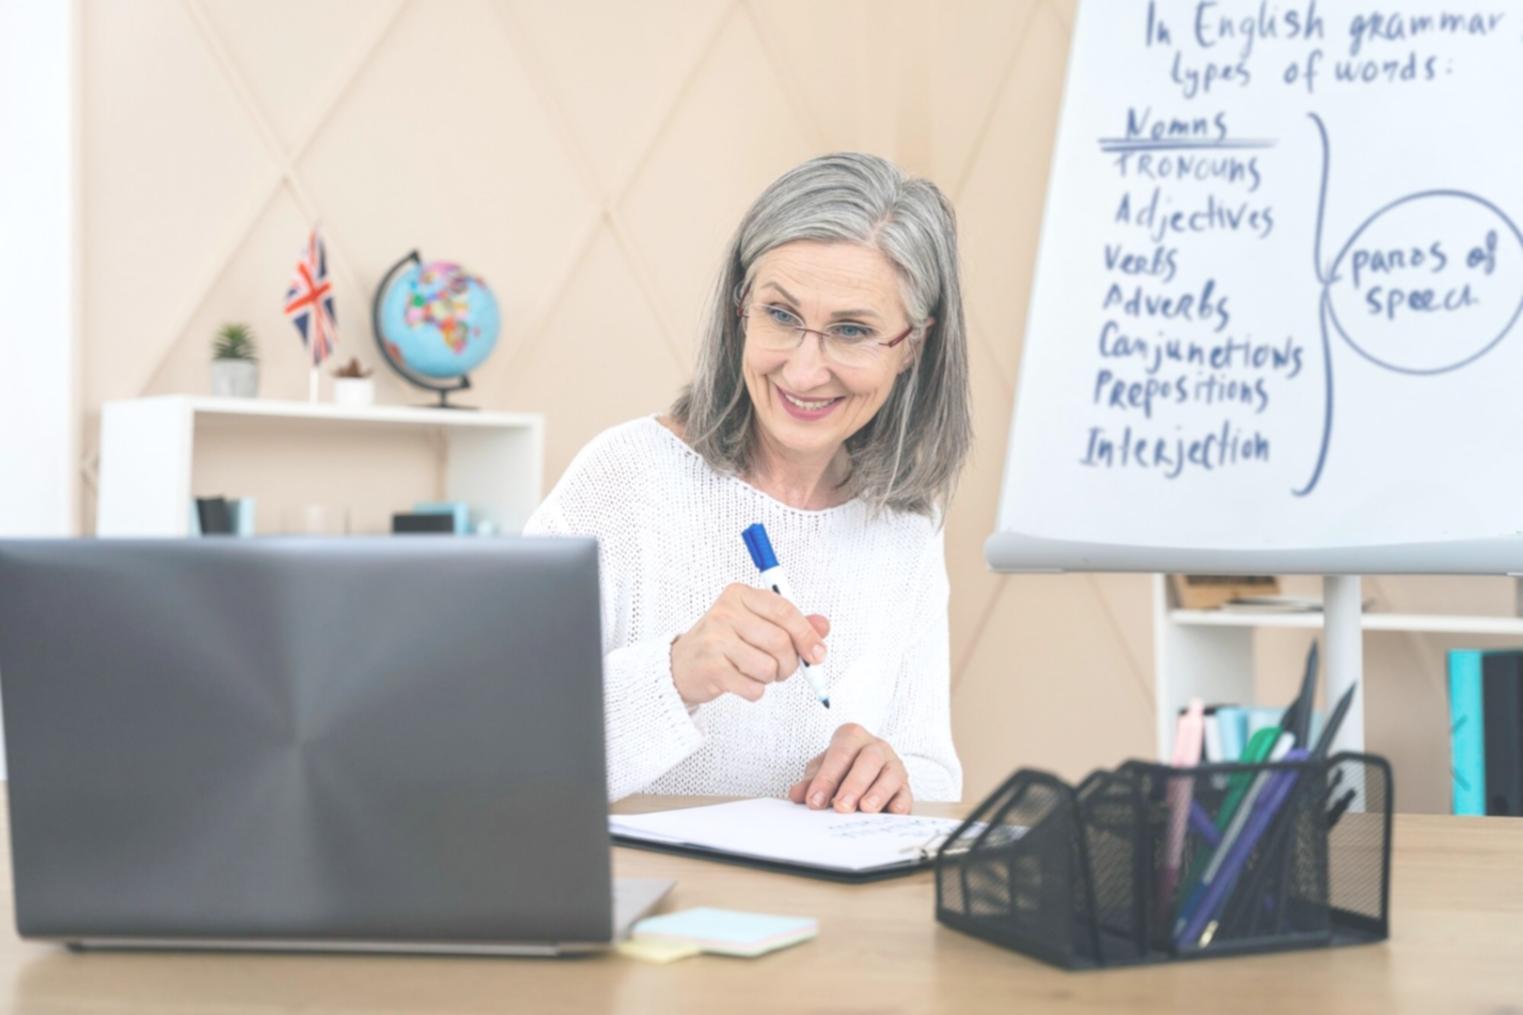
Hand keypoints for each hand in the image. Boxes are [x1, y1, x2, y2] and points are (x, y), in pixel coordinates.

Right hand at [670, 583, 828, 706]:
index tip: (817, 653)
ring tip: (756, 672)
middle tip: (782, 669)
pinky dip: (755, 691)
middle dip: (789, 663)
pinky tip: (741, 682)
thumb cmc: (724, 643)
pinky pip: (753, 687)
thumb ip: (791, 623)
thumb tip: (823, 627)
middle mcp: (725, 612)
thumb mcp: (756, 624)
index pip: (784, 610)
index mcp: (740, 595)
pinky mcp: (711, 668)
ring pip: (768, 667)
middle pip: (779, 641)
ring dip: (770, 678)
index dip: (806, 634)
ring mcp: (715, 640)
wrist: (681, 665)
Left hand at [787, 723, 910, 814]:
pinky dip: (900, 804)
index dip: (827, 777)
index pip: (841, 753)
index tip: (815, 801)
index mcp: (852, 737)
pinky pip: (906, 794)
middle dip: (854, 785)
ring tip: (865, 809)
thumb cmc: (842, 767)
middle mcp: (876, 747)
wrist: (866, 767)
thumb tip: (797, 794)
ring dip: (878, 793)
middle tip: (841, 807)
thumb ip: (810, 781)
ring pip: (891, 775)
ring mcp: (894, 765)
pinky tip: (890, 813)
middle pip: (869, 760)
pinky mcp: (905, 786)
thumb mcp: (822, 769)